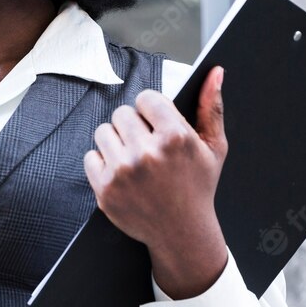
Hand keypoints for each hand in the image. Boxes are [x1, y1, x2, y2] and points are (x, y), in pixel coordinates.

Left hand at [83, 66, 229, 298]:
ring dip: (116, 142)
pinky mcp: (104, 189)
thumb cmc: (198, 188)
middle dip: (134, 126)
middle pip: (122, 113)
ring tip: (134, 159)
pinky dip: (102, 163)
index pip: (146, 98)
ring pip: (103, 132)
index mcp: (174, 138)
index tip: (156, 123)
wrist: (182, 233)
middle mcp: (146, 153)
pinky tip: (122, 174)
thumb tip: (214, 73)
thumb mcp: (214, 148)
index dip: (152, 110)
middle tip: (146, 145)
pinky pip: (90, 156)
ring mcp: (122, 172)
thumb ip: (212, 107)